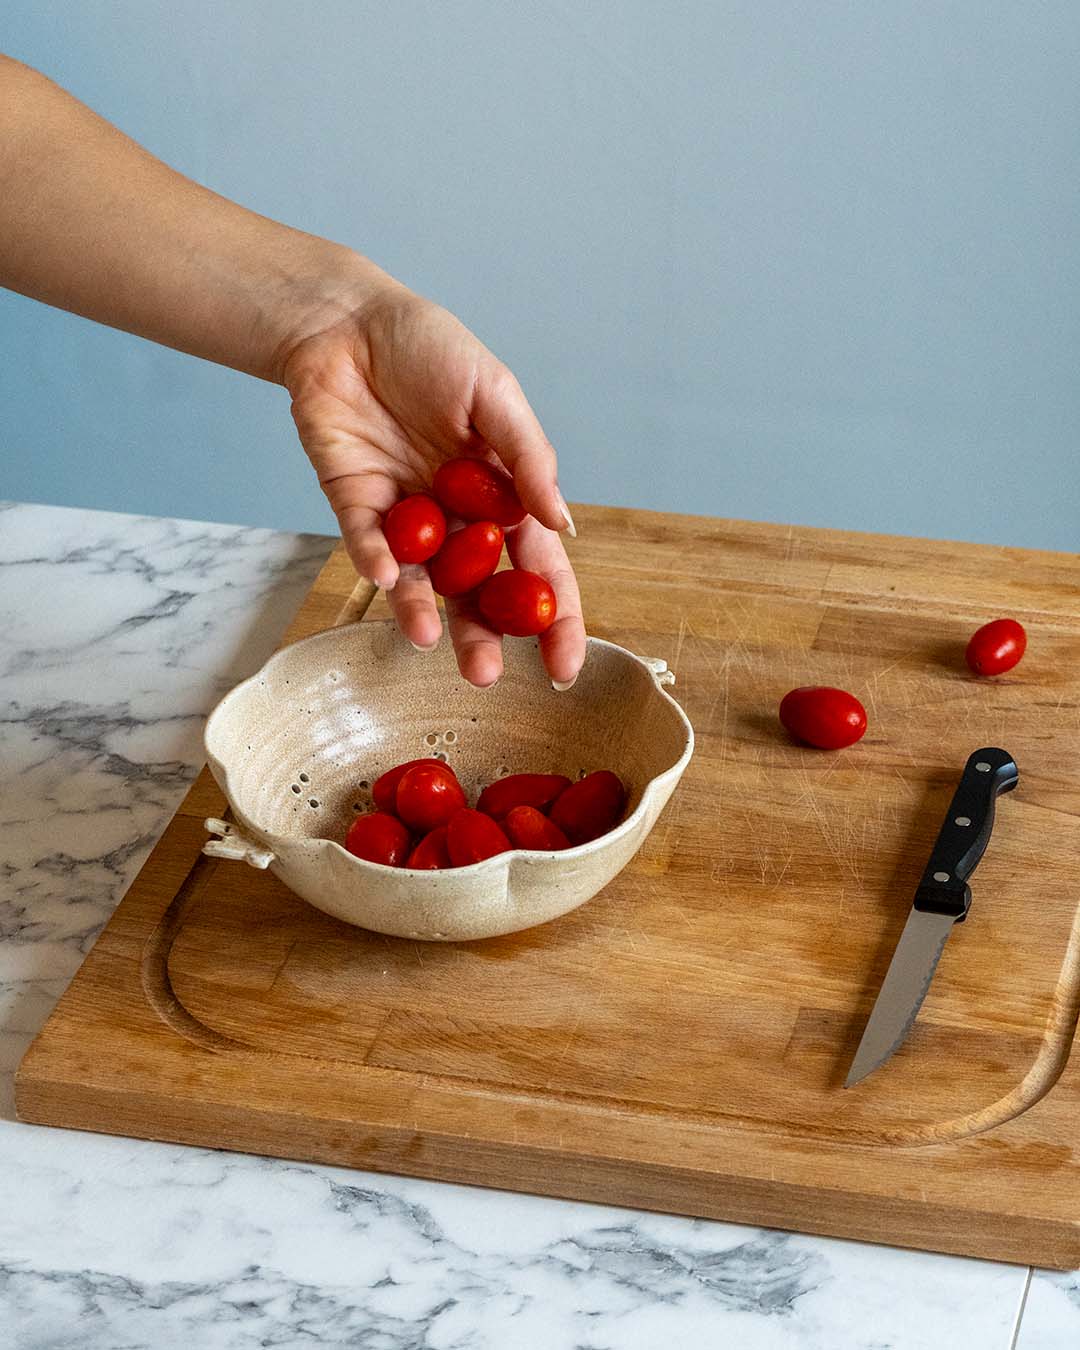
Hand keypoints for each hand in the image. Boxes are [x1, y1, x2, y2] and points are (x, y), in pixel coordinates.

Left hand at [280, 279, 584, 688]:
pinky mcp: (354, 504)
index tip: (564, 667)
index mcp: (502, 494)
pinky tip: (389, 577)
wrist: (348, 321)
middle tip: (487, 676)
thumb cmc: (431, 348)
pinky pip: (367, 543)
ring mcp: (406, 516)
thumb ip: (529, 459)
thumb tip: (563, 525)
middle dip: (484, 636)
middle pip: (477, 591)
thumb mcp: (495, 394)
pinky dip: (378, 562)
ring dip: (425, 615)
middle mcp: (457, 516)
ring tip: (432, 643)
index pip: (538, 567)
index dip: (554, 618)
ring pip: (419, 582)